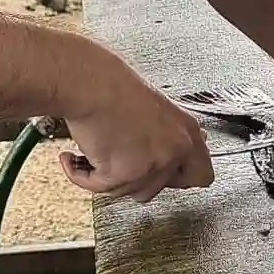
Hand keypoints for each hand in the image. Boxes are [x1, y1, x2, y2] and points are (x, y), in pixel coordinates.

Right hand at [59, 55, 214, 204]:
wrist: (88, 82)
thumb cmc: (113, 83)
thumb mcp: (156, 106)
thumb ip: (169, 134)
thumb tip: (174, 151)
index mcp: (187, 132)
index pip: (202, 175)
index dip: (179, 178)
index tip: (164, 174)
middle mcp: (174, 150)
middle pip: (157, 189)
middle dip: (135, 178)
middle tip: (119, 159)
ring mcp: (150, 165)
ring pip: (127, 191)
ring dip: (106, 176)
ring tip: (92, 150)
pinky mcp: (121, 174)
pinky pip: (98, 188)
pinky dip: (79, 175)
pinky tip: (71, 159)